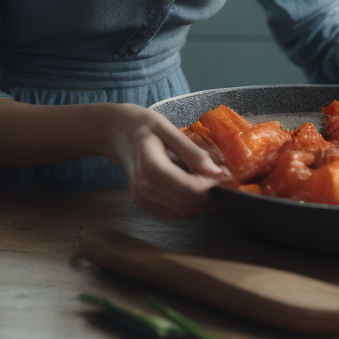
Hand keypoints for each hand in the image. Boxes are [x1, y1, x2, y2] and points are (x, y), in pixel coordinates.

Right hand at [100, 104, 224, 219]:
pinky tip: (193, 190)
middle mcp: (144, 188)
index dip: (210, 184)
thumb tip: (215, 170)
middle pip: (186, 204)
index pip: (188, 187)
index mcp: (150, 167)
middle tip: (220, 178)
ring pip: (181, 212)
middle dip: (208, 195)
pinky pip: (171, 213)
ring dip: (199, 203)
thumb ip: (191, 150)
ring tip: (209, 184)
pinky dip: (187, 206)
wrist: (115, 133)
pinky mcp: (143, 203)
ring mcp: (142, 198)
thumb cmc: (141, 125)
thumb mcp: (166, 128)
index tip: (224, 173)